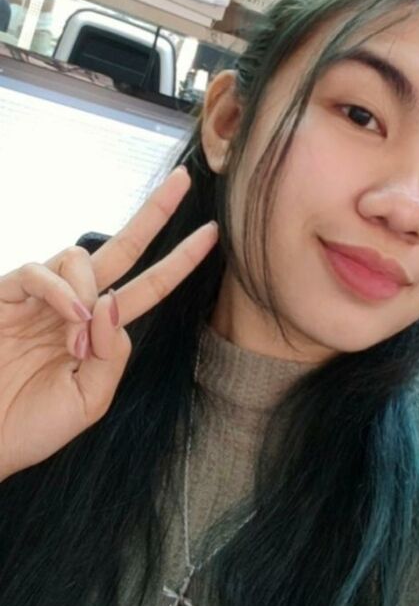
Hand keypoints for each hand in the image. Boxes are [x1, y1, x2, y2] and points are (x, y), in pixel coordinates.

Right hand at [0, 167, 216, 480]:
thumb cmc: (32, 425)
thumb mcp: (91, 399)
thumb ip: (114, 354)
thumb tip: (113, 302)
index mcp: (99, 330)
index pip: (147, 286)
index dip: (179, 262)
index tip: (212, 233)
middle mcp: (74, 304)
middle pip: (122, 247)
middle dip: (155, 214)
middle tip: (184, 180)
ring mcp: (41, 297)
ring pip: (80, 256)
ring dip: (88, 292)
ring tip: (75, 341)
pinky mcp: (7, 293)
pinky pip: (39, 270)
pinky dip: (60, 290)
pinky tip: (70, 316)